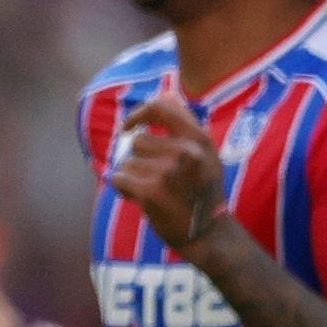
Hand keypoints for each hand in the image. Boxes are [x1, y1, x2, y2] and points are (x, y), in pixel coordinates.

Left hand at [107, 86, 229, 250]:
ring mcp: (169, 172)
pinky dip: (124, 189)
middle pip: (138, 141)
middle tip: (160, 180)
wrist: (207, 234)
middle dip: (141, 160)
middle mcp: (187, 152)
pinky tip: (143, 199)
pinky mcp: (152, 191)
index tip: (128, 126)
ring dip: (134, 176)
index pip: (162, 107)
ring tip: (157, 191)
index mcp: (200, 139)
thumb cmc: (201, 190)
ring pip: (128, 161)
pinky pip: (119, 179)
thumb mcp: (205, 153)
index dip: (139, 114)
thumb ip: (185, 124)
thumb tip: (165, 92)